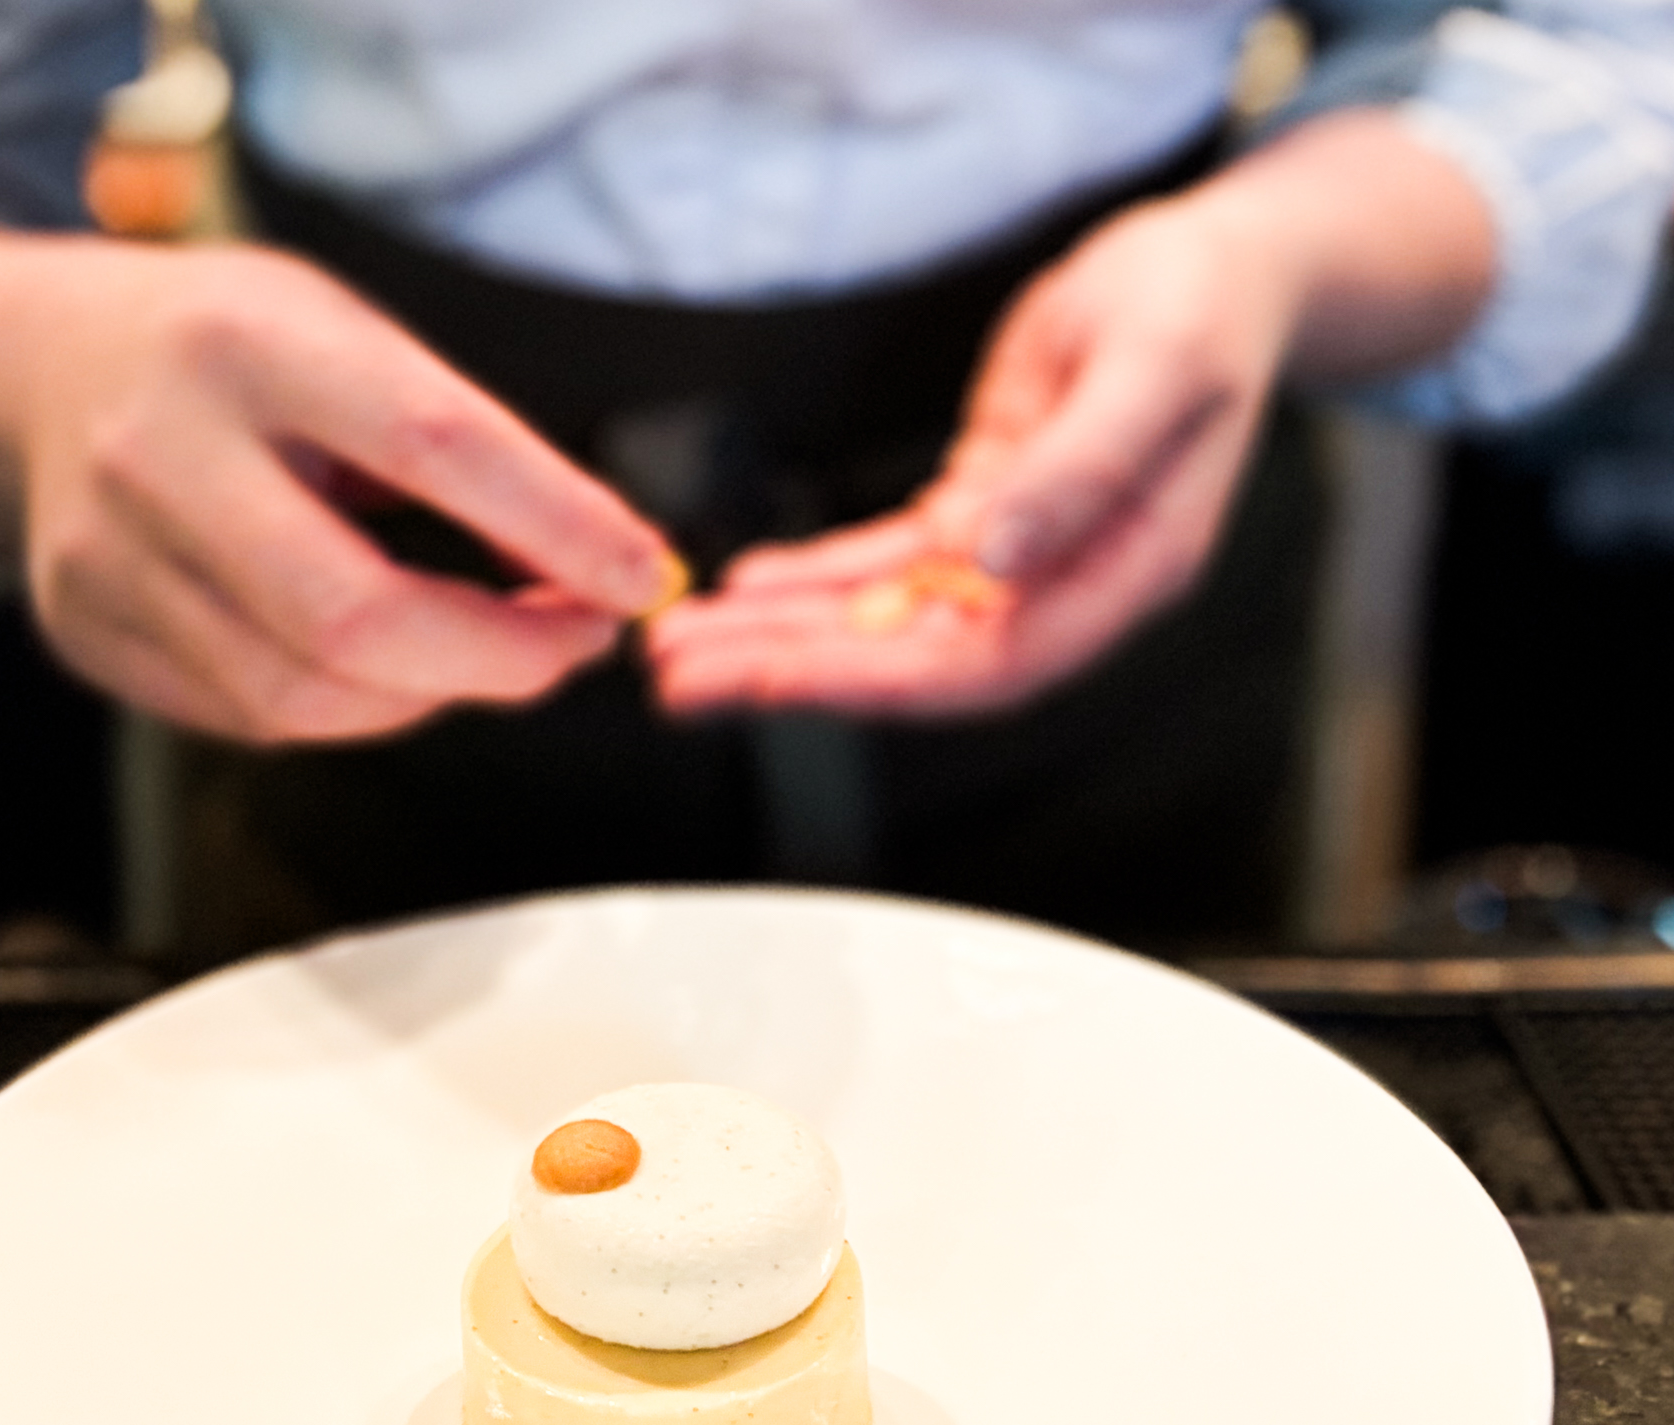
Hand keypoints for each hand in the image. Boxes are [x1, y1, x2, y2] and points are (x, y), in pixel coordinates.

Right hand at [0, 223, 677, 741]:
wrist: (32, 368)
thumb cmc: (227, 349)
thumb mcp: (341, 332)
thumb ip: (456, 442)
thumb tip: (601, 566)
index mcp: (243, 342)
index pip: (433, 446)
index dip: (557, 528)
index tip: (642, 577)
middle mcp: (156, 452)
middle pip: (352, 619)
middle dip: (497, 658)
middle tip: (573, 643)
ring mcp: (104, 558)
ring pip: (305, 698)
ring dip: (432, 696)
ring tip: (488, 650)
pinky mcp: (88, 635)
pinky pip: (253, 720)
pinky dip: (350, 709)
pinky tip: (384, 663)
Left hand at [647, 110, 1492, 718]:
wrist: (1215, 269)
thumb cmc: (1203, 308)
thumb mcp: (1154, 367)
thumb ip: (1080, 471)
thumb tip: (996, 558)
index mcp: (1126, 574)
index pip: (990, 665)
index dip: (878, 682)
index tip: (774, 682)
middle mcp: (1065, 586)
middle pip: (914, 659)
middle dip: (792, 672)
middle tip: (681, 680)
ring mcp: (1020, 560)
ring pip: (886, 620)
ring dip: (783, 634)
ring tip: (684, 644)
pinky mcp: (983, 516)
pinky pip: (887, 567)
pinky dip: (815, 581)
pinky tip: (750, 586)